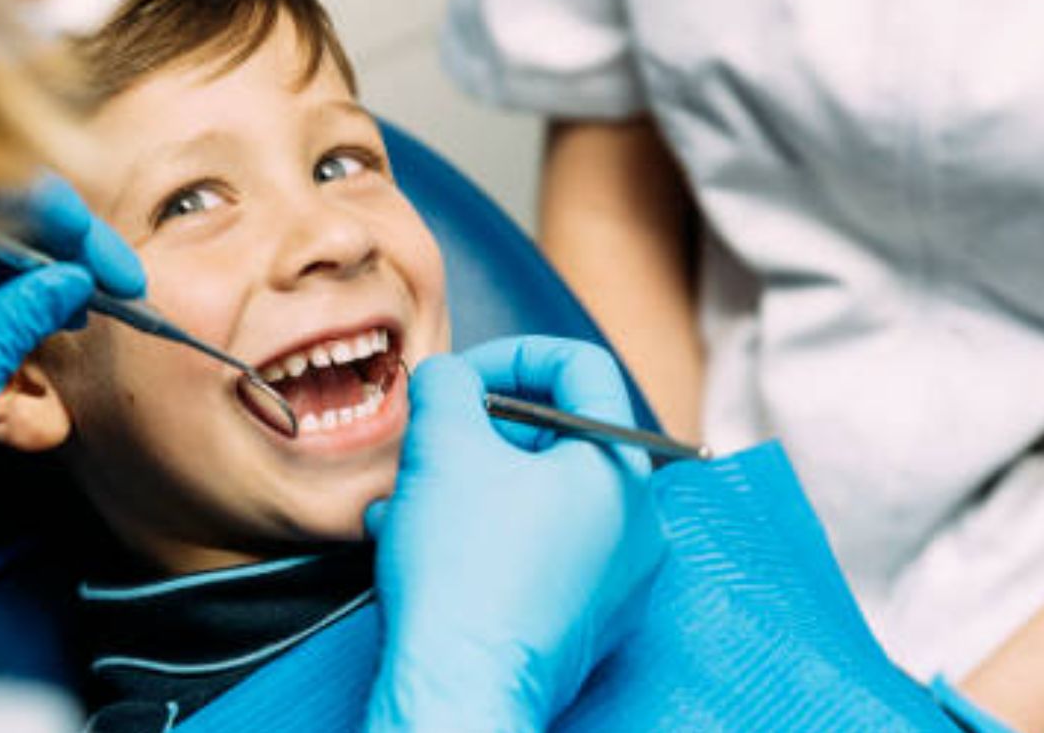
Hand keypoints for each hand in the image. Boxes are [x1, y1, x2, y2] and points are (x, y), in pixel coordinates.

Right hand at [364, 336, 663, 731]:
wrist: (462, 688)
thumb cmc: (463, 569)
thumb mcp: (441, 444)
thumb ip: (446, 383)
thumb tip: (448, 378)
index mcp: (620, 466)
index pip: (582, 367)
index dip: (511, 355)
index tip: (459, 379)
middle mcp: (637, 523)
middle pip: (556, 438)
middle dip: (478, 433)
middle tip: (429, 443)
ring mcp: (617, 580)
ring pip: (537, 499)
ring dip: (467, 486)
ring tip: (406, 502)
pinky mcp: (585, 622)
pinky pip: (536, 552)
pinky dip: (482, 536)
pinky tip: (419, 546)